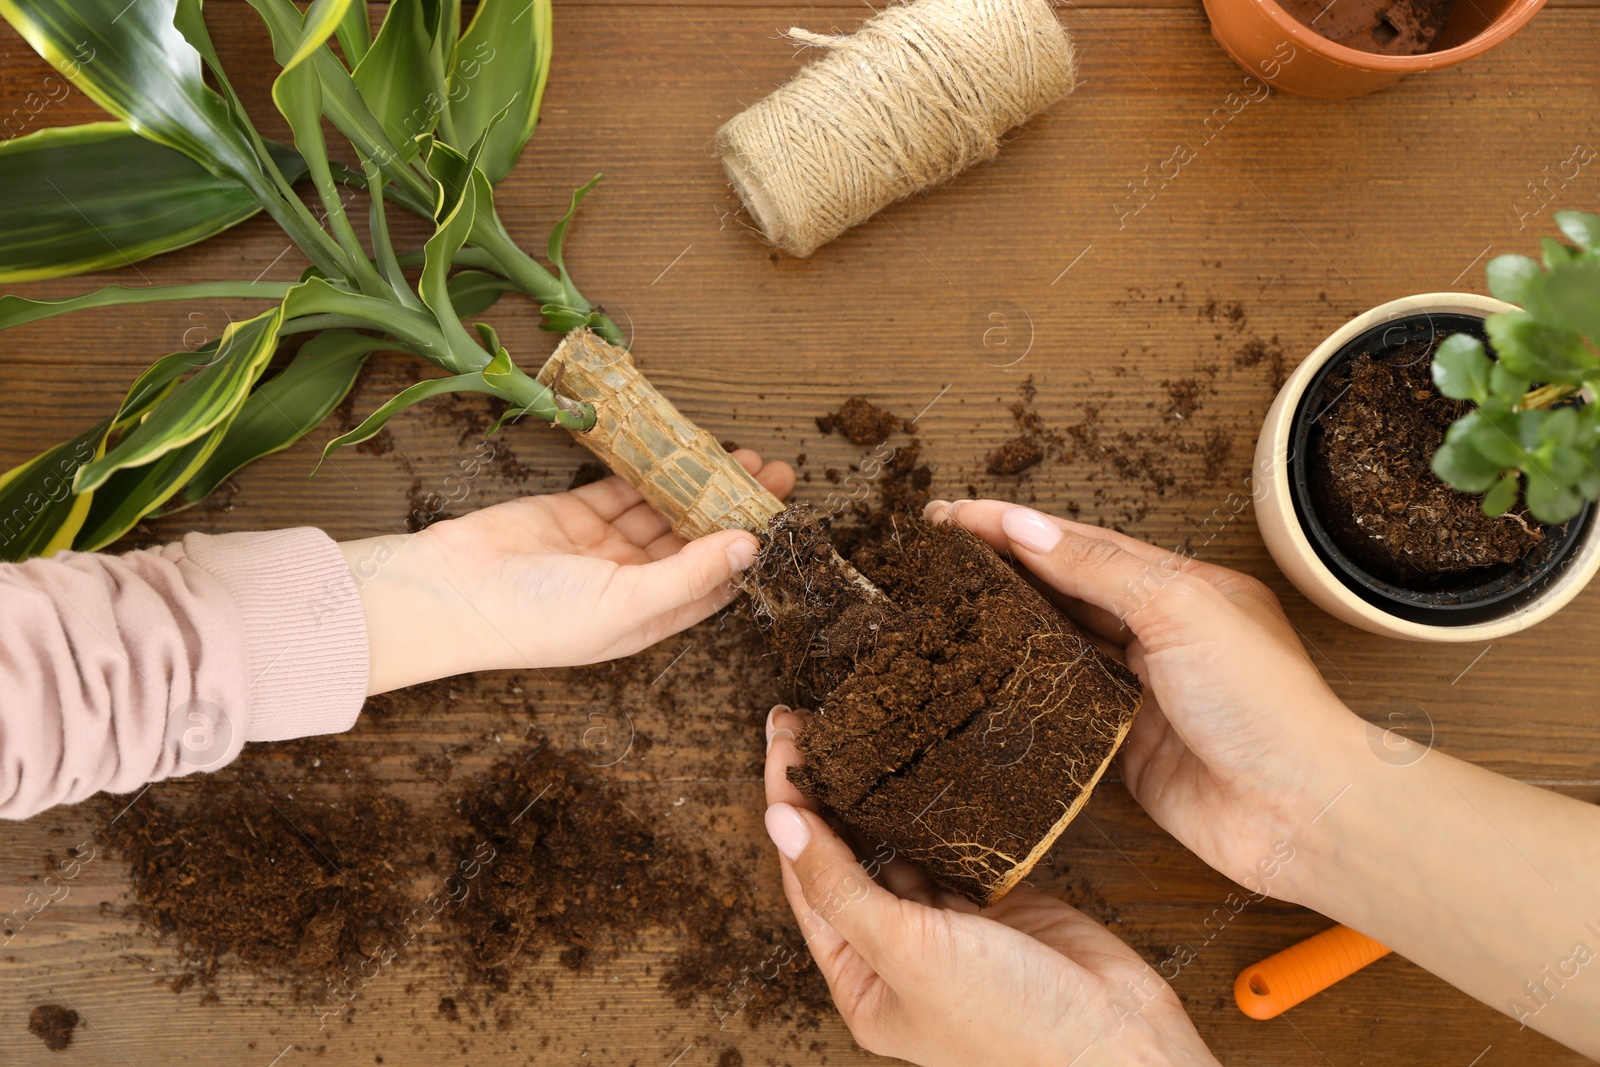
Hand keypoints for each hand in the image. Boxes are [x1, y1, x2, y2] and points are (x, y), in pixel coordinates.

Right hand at [341, 449, 792, 692]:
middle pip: (696, 541)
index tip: (785, 516)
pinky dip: (652, 470)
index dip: (750, 552)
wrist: (451, 593)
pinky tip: (685, 449)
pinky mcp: (576, 513)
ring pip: (664, 510)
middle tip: (774, 472)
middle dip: (734, 508)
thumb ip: (689, 574)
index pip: (714, 584)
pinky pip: (624, 488)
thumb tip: (749, 548)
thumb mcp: (624, 603)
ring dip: (700, 484)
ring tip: (741, 455)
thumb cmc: (537, 617)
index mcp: (648, 618)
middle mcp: (631, 584)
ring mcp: (603, 547)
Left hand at [763, 705, 1217, 1066]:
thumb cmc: (1009, 1025)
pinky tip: (921, 763)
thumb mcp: (907, 952)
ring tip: (857, 730)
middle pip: (845, 857)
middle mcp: (897, 954)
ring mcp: (949, 927)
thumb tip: (778, 819)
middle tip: (808, 720)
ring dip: (878, 793)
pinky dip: (938, 806)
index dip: (791, 806)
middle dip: (826, 791)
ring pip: (899, 845)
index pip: (806, 878)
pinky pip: (954, 844)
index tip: (784, 740)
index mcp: (860, 982)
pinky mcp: (998, 902)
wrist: (1122, 1046)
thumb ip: (840, 885)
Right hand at [928, 499, 1364, 906]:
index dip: (1011, 527)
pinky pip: (1060, 709)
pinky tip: (982, 677)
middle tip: (931, 554)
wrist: (1302, 811)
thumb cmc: (1265, 704)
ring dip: (1004, 623)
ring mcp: (1139, 691)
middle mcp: (1158, 632)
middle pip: (1062, 588)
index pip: (1078, 543)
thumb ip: (1100, 569)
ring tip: (941, 604)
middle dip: (998, 567)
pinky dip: (1022, 690)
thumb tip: (1028, 527)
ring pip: (1057, 645)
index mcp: (1179, 584)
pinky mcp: (1123, 747)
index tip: (951, 516)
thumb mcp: (1180, 610)